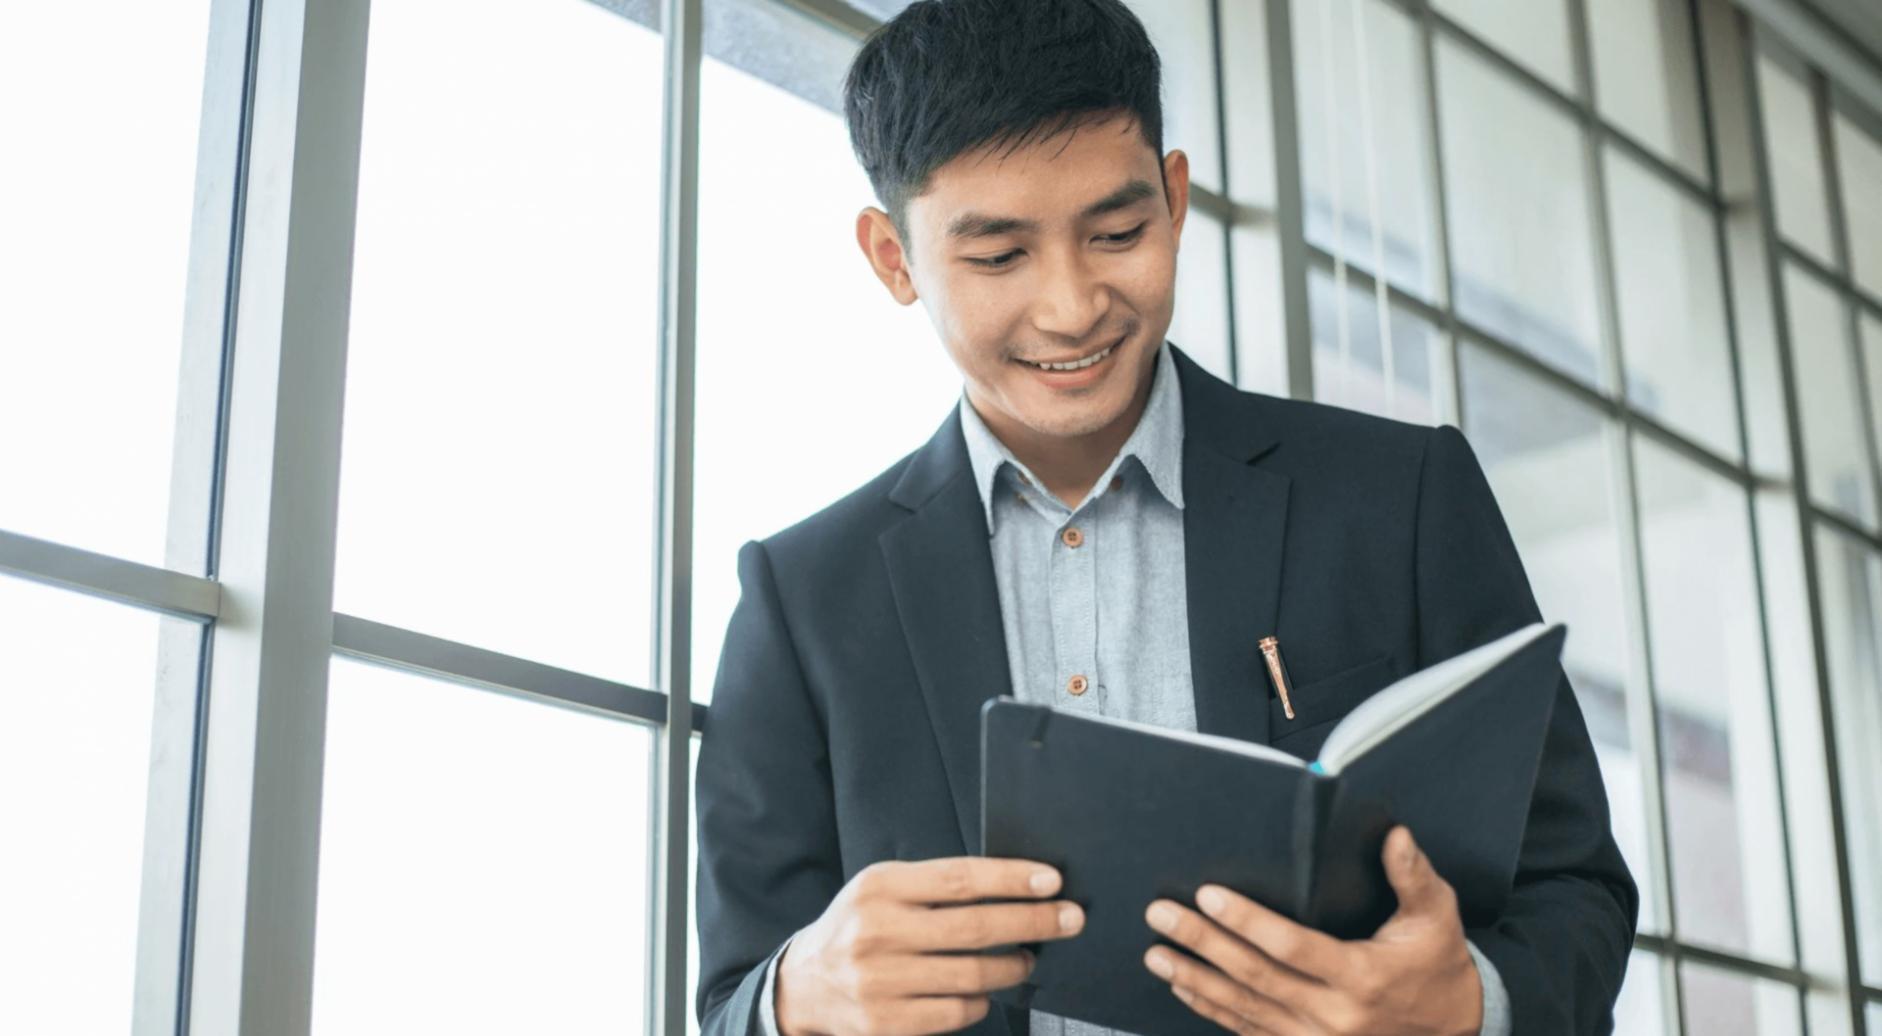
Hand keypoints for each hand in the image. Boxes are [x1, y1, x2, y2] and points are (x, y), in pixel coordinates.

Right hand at [774, 856, 1084, 1035]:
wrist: (804, 986)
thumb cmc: (858, 928)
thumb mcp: (882, 890)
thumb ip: (934, 887)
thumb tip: (1014, 888)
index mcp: (879, 888)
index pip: (959, 879)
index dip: (1011, 879)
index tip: (1051, 881)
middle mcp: (877, 933)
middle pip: (975, 928)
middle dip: (1034, 922)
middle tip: (1070, 920)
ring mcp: (880, 983)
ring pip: (972, 976)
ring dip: (1013, 966)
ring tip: (1027, 958)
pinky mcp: (886, 1024)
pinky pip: (957, 1013)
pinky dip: (981, 1002)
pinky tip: (983, 993)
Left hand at [1141, 826, 1482, 1034]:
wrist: (1453, 1030)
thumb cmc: (1437, 966)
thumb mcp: (1435, 918)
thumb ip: (1412, 877)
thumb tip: (1394, 835)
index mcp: (1362, 976)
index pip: (1292, 945)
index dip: (1247, 921)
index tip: (1210, 896)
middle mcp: (1334, 1014)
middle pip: (1255, 976)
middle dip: (1203, 944)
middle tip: (1163, 915)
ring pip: (1243, 1008)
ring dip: (1195, 980)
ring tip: (1157, 953)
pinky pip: (1250, 1031)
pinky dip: (1213, 1010)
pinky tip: (1185, 988)